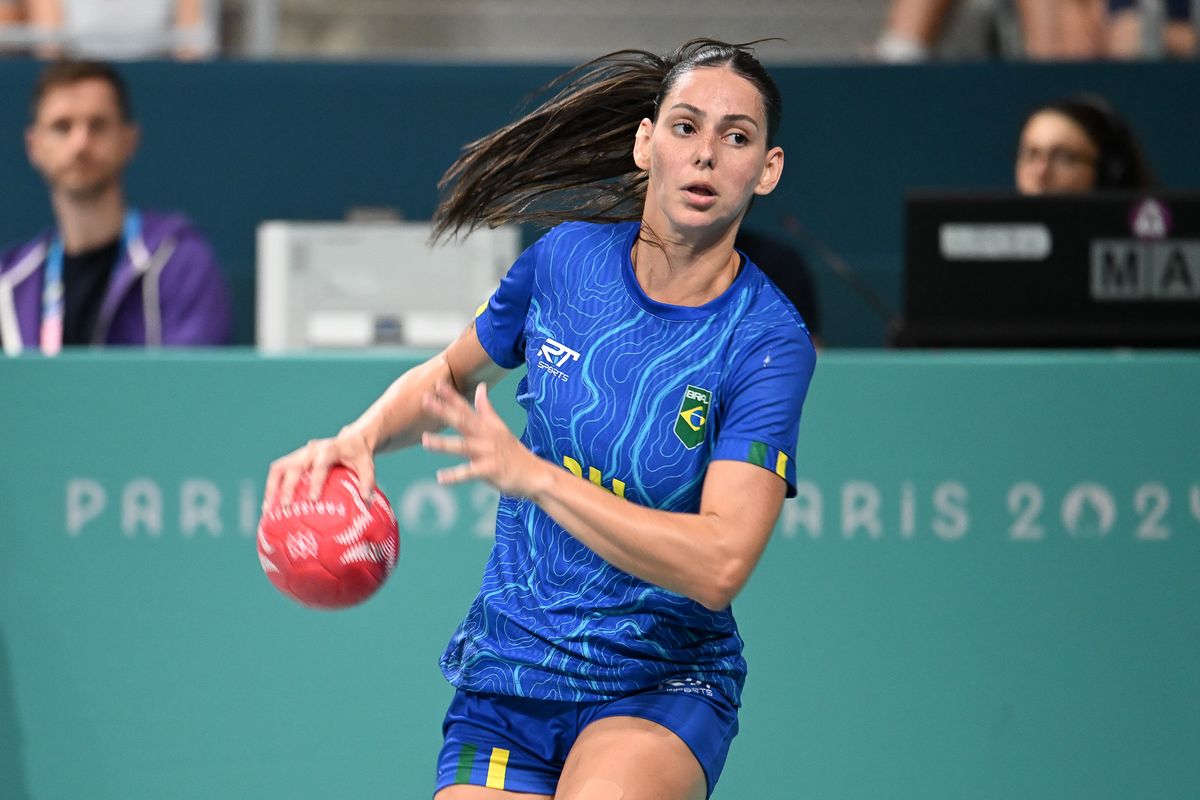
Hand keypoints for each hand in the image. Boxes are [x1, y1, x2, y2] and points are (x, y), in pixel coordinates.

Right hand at [262, 428, 376, 510]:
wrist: (352, 438)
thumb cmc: (360, 455)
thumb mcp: (368, 465)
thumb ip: (367, 481)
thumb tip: (366, 502)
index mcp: (331, 449)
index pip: (321, 464)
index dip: (316, 481)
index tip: (313, 499)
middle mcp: (312, 450)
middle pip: (295, 466)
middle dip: (288, 486)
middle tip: (285, 506)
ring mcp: (300, 453)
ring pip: (280, 467)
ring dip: (272, 487)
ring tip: (268, 508)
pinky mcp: (294, 458)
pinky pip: (278, 470)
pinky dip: (272, 486)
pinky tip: (269, 505)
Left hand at [421, 381, 544, 497]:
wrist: (533, 474)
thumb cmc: (512, 451)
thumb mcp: (499, 427)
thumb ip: (486, 408)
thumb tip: (480, 387)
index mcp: (486, 426)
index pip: (466, 407)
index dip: (451, 395)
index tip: (437, 383)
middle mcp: (486, 436)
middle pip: (462, 421)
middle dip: (443, 410)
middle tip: (425, 400)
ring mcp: (488, 453)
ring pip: (462, 446)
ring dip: (443, 443)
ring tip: (425, 440)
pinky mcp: (490, 471)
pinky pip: (470, 473)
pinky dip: (455, 476)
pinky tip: (441, 478)